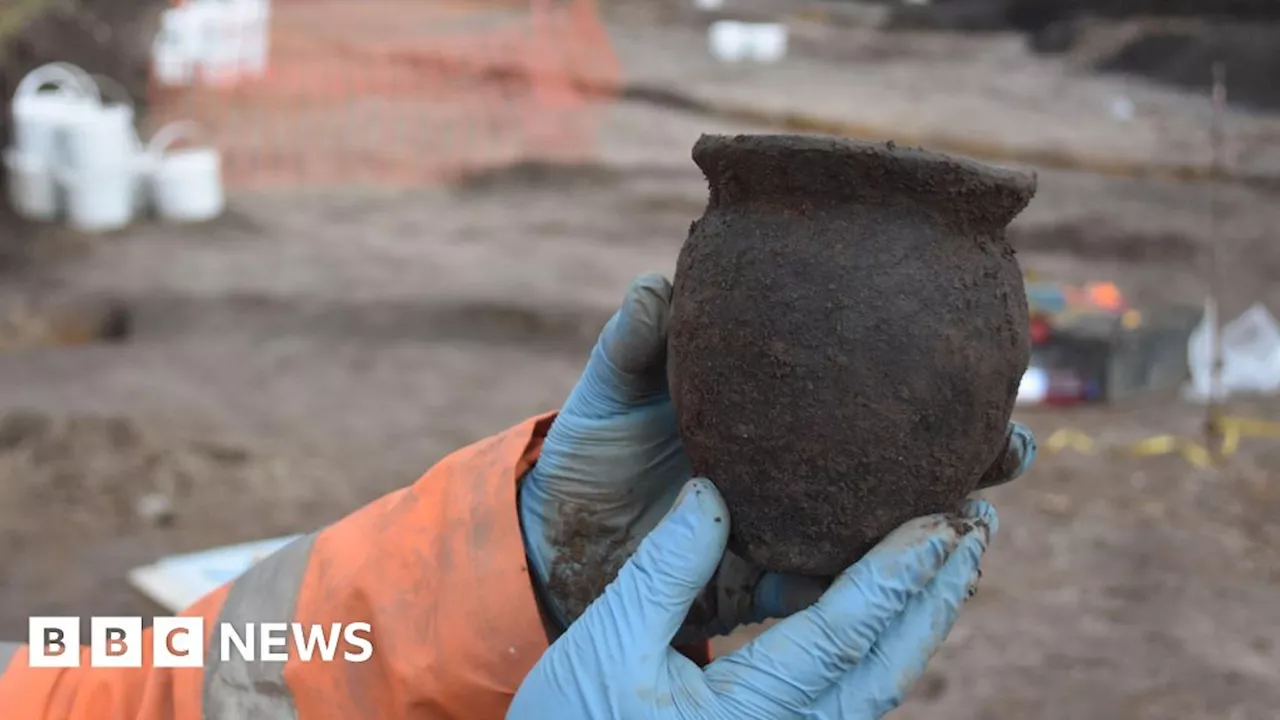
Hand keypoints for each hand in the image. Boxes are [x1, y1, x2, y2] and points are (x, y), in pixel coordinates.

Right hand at [508, 479, 998, 719]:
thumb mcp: (605, 640)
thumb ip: (665, 567)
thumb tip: (714, 490)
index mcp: (746, 716)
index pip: (843, 634)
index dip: (898, 572)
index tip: (944, 518)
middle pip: (887, 668)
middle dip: (937, 596)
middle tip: (976, 525)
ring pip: (877, 685)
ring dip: (918, 618)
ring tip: (949, 552)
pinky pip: (847, 693)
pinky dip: (877, 640)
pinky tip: (884, 596)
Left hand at [518, 273, 1035, 641]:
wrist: (557, 545)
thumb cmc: (587, 455)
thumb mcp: (609, 393)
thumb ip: (635, 342)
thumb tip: (663, 281)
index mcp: (773, 417)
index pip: (866, 394)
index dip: (927, 384)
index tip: (983, 360)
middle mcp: (794, 473)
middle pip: (898, 463)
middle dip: (965, 457)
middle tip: (1012, 446)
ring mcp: (786, 530)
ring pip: (879, 530)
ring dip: (933, 526)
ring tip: (978, 517)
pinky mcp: (762, 586)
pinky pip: (822, 590)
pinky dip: (859, 587)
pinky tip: (897, 583)